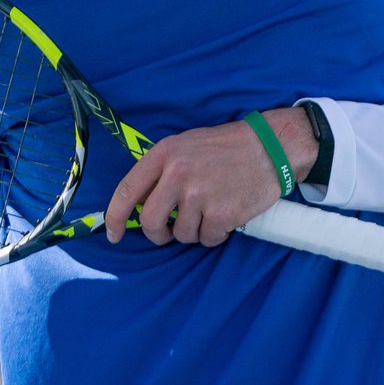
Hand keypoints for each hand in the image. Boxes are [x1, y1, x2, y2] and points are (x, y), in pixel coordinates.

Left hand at [105, 108, 317, 247]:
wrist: (270, 147)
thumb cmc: (227, 146)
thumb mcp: (187, 145)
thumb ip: (162, 170)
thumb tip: (140, 204)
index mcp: (165, 154)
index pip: (127, 191)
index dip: (114, 217)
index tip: (112, 234)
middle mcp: (177, 174)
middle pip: (150, 221)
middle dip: (158, 233)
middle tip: (169, 231)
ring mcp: (199, 195)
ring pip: (181, 233)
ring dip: (194, 230)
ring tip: (211, 210)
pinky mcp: (221, 214)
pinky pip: (207, 239)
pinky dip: (215, 233)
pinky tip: (226, 214)